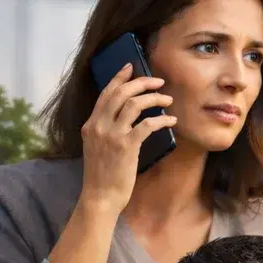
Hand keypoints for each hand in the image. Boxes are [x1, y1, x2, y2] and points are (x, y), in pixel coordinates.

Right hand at [78, 63, 176, 210]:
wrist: (100, 195)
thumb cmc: (103, 174)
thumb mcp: (98, 147)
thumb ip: (106, 130)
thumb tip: (124, 117)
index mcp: (90, 124)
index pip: (105, 94)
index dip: (119, 78)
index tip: (131, 67)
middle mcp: (98, 126)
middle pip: (120, 93)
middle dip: (142, 83)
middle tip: (159, 81)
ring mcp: (112, 135)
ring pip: (133, 104)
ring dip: (154, 98)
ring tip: (168, 100)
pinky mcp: (126, 146)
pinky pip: (147, 125)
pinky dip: (161, 119)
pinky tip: (171, 120)